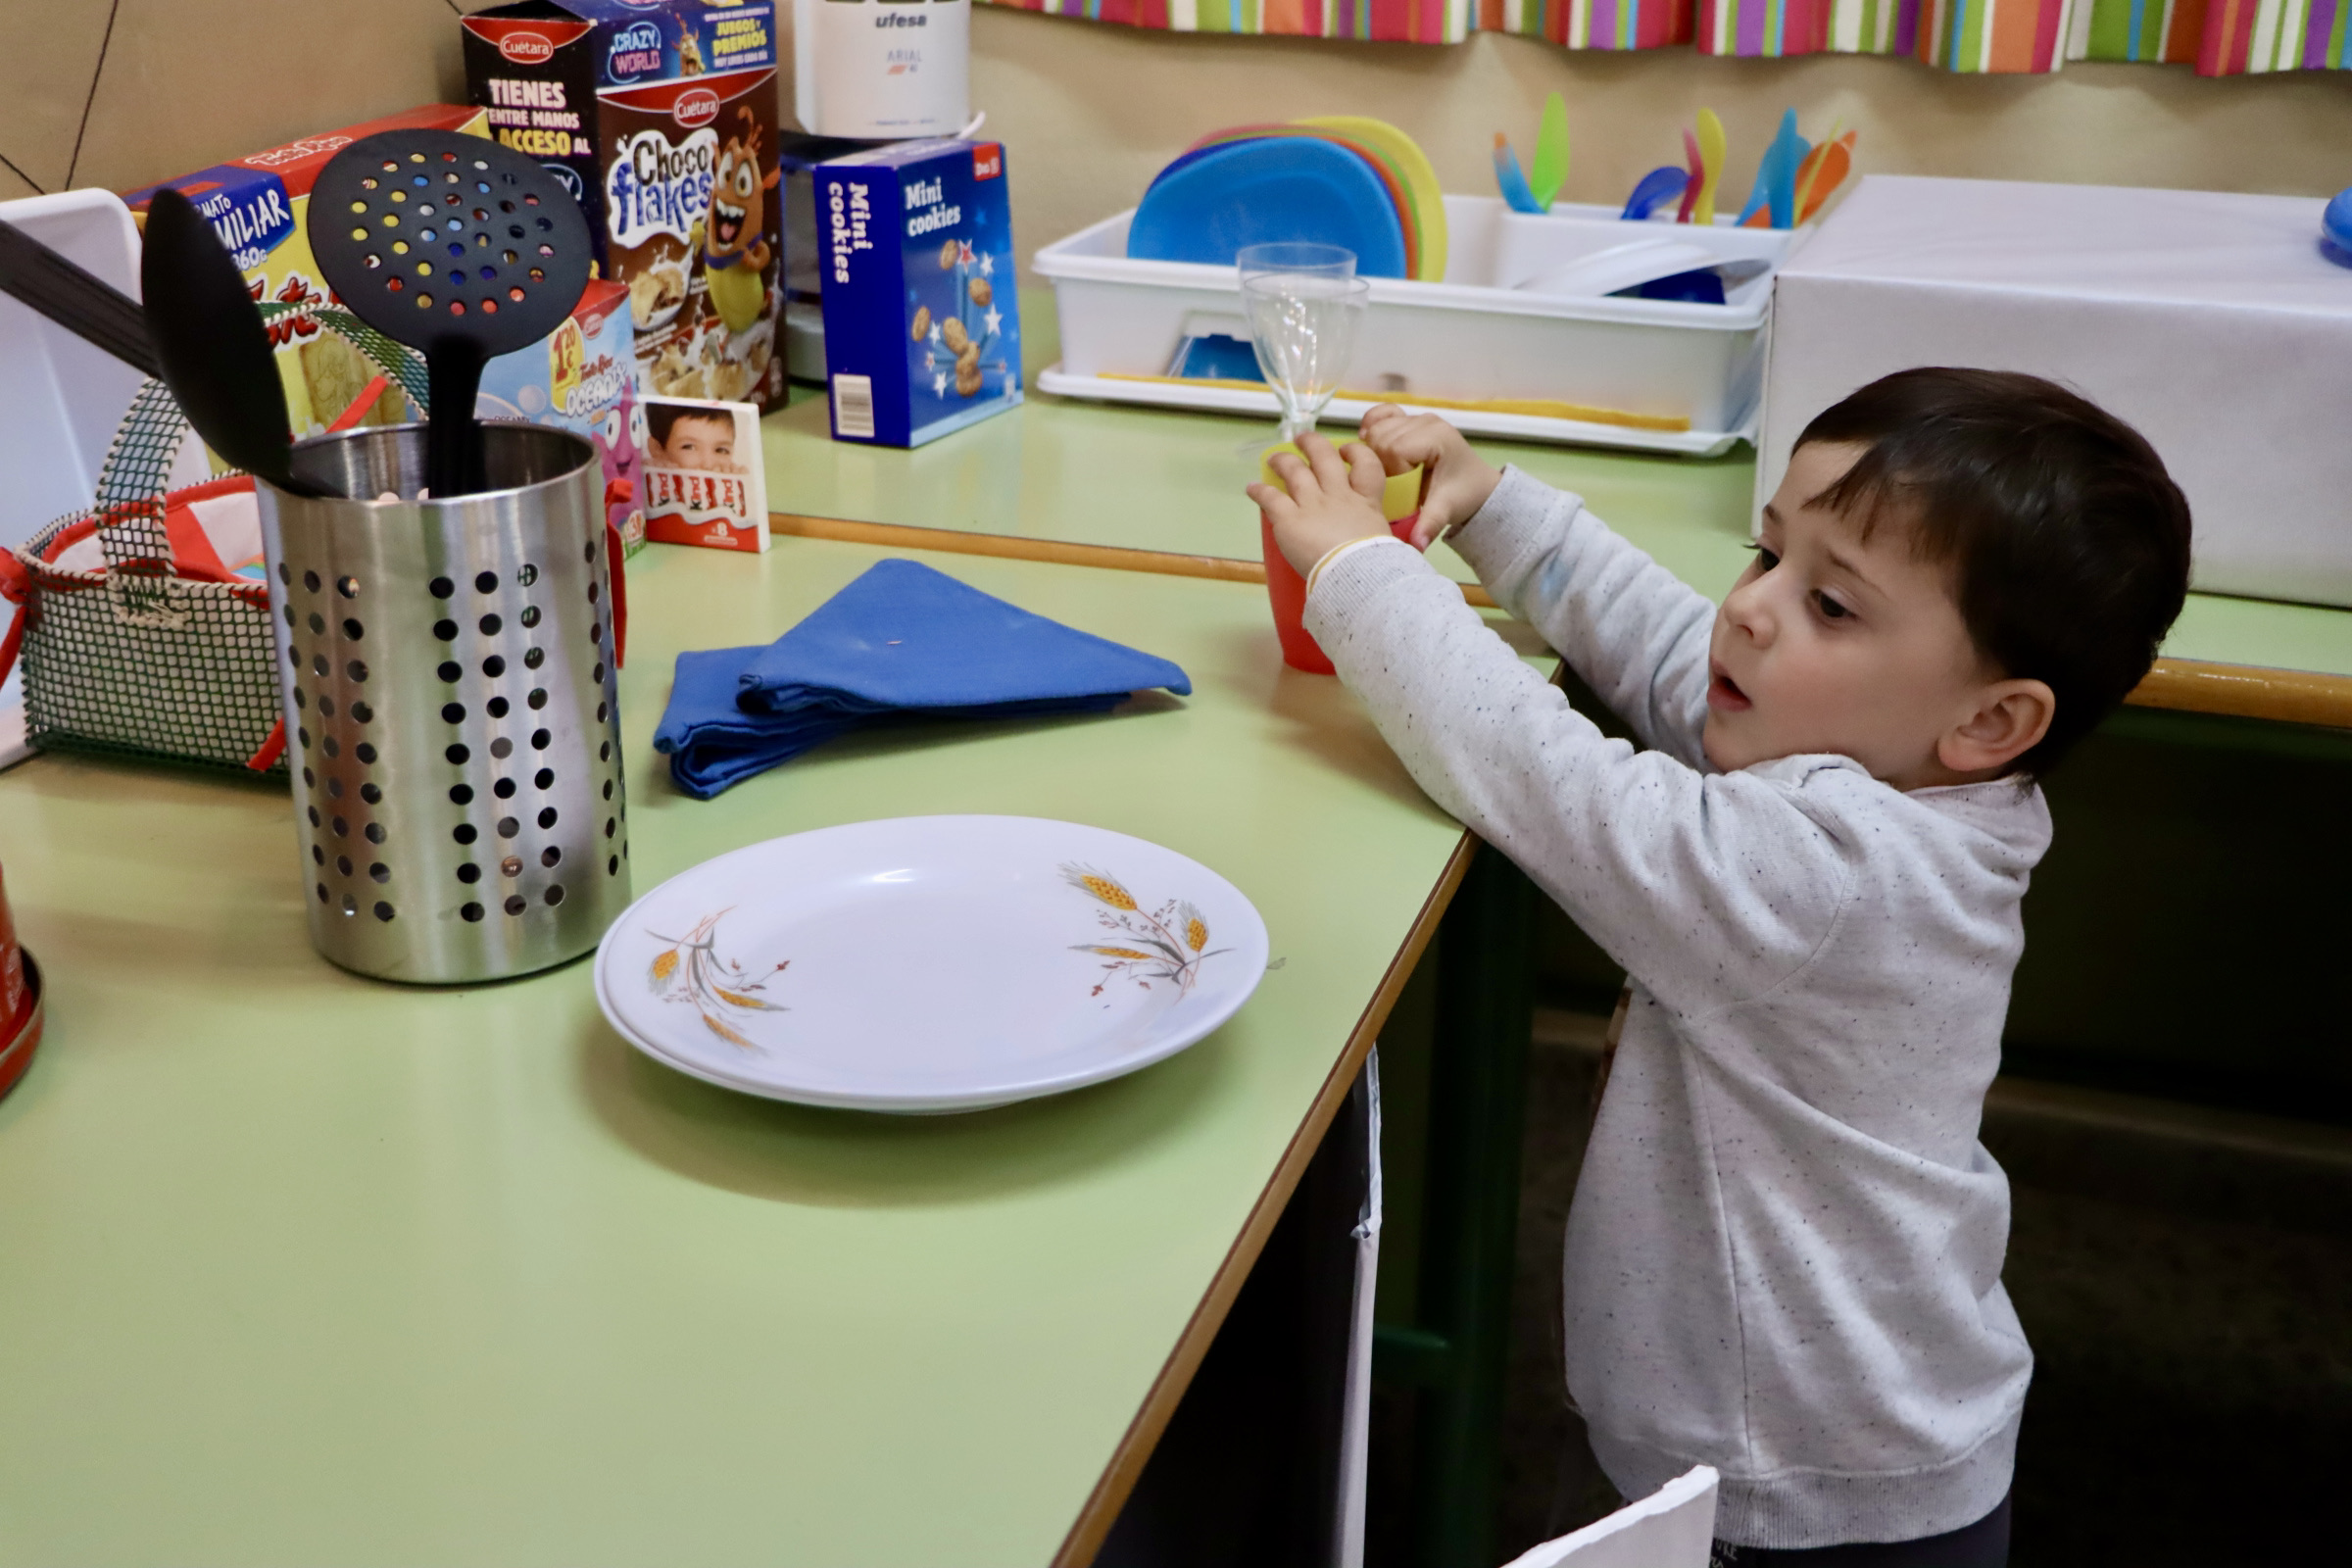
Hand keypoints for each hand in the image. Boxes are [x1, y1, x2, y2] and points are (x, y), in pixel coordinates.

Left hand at [1247, 432, 1392, 577]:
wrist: (1358, 574)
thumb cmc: (1375, 565)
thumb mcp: (1383, 541)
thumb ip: (1373, 534)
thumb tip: (1373, 546)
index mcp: (1366, 503)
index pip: (1366, 465)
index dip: (1356, 453)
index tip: (1347, 451)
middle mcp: (1338, 496)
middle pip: (1324, 457)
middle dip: (1312, 444)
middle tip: (1303, 440)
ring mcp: (1312, 505)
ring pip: (1295, 471)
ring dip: (1283, 461)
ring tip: (1274, 458)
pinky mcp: (1289, 519)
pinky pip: (1271, 498)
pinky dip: (1260, 491)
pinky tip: (1252, 488)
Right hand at [1356, 405, 1503, 547]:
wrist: (1478, 486)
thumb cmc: (1463, 496)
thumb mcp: (1446, 510)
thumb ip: (1429, 524)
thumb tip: (1416, 546)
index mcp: (1436, 438)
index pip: (1394, 448)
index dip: (1389, 470)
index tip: (1398, 488)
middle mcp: (1427, 421)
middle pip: (1382, 437)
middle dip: (1379, 461)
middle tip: (1390, 483)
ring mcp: (1419, 418)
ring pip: (1378, 427)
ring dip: (1374, 449)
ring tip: (1384, 470)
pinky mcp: (1412, 420)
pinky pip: (1384, 412)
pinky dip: (1373, 422)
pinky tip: (1366, 437)